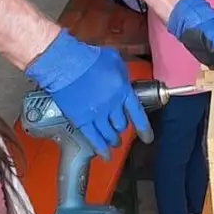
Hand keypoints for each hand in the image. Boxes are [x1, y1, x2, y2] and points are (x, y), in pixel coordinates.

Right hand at [26, 31, 152, 157]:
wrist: (66, 64)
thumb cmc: (88, 58)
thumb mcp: (114, 60)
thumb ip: (121, 74)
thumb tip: (122, 80)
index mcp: (122, 90)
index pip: (137, 114)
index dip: (144, 128)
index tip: (147, 137)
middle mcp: (112, 105)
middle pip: (121, 125)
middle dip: (122, 128)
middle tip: (120, 129)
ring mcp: (96, 114)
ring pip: (109, 134)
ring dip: (113, 140)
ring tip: (114, 141)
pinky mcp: (81, 120)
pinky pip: (93, 139)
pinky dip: (100, 148)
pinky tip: (104, 155)